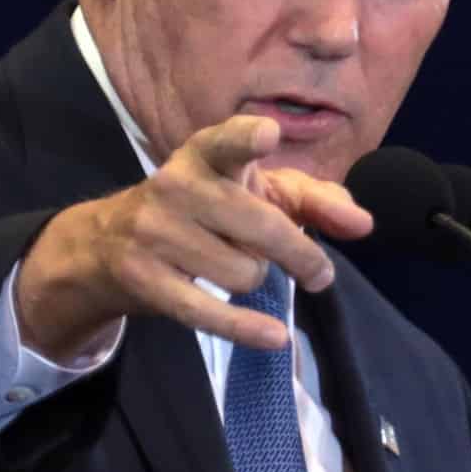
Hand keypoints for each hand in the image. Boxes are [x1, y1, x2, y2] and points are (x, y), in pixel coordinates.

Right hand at [15, 115, 373, 357]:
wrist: (108, 243)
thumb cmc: (202, 209)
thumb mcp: (251, 191)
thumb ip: (312, 201)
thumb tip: (363, 223)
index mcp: (204, 154)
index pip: (226, 142)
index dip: (246, 140)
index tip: (267, 135)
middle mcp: (176, 185)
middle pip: (260, 226)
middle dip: (299, 254)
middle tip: (319, 274)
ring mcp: (155, 233)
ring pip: (243, 272)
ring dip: (253, 279)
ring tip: (233, 267)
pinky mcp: (145, 279)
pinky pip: (208, 312)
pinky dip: (246, 328)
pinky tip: (274, 336)